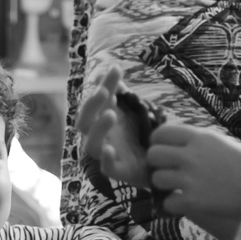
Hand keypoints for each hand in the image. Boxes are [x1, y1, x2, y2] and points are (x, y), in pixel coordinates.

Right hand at [77, 67, 148, 184]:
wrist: (155, 164)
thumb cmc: (139, 136)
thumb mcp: (132, 111)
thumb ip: (122, 93)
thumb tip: (111, 67)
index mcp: (101, 120)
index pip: (97, 101)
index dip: (104, 85)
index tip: (115, 68)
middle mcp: (99, 137)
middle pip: (85, 121)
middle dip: (92, 106)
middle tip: (103, 92)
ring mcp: (106, 154)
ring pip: (92, 144)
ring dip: (98, 129)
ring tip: (110, 115)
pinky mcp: (118, 171)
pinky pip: (107, 168)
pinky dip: (106, 159)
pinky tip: (110, 150)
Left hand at [146, 125, 240, 239]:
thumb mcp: (225, 143)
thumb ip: (200, 141)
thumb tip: (178, 140)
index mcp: (200, 138)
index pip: (161, 133)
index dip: (158, 143)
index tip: (163, 151)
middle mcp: (192, 155)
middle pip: (153, 155)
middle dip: (157, 164)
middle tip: (168, 172)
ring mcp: (191, 179)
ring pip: (156, 179)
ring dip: (164, 186)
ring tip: (177, 189)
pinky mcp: (193, 201)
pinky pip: (167, 202)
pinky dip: (173, 205)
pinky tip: (184, 204)